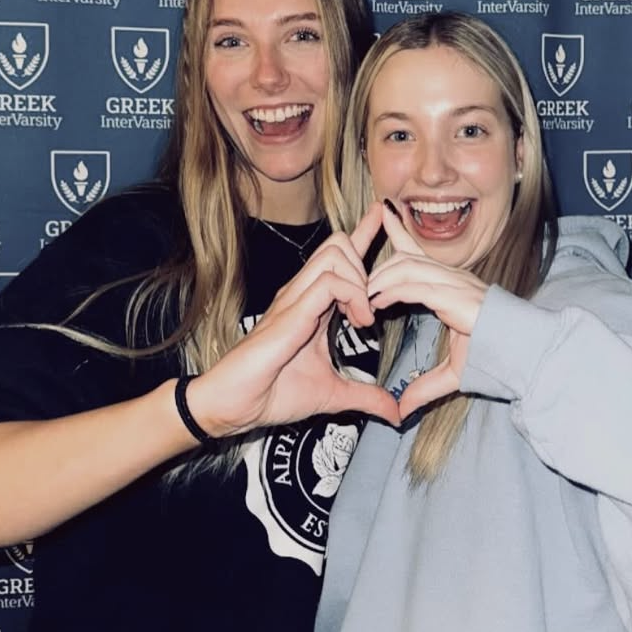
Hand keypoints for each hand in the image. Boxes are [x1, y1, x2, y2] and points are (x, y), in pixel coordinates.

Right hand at [184, 202, 398, 437]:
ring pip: (335, 254)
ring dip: (361, 280)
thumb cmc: (273, 393)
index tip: (383, 218)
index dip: (364, 235)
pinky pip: (328, 283)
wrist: (236, 405)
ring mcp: (294, 298)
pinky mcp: (290, 311)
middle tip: (372, 305)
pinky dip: (352, 295)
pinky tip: (358, 321)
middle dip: (366, 261)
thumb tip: (394, 412)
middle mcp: (302, 293)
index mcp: (312, 304)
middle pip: (339, 244)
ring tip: (364, 317)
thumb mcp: (333, 395)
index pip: (339, 258)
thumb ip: (365, 396)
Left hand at [367, 199, 486, 413]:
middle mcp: (454, 279)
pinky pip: (417, 284)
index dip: (398, 235)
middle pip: (405, 258)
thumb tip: (402, 410)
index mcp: (452, 287)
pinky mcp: (456, 296)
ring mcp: (456, 284)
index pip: (418, 255)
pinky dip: (393, 290)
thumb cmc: (499, 360)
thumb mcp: (452, 374)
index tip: (379, 220)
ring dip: (380, 279)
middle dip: (376, 265)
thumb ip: (424, 388)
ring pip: (407, 267)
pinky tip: (376, 301)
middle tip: (353, 283)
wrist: (529, 357)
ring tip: (361, 297)